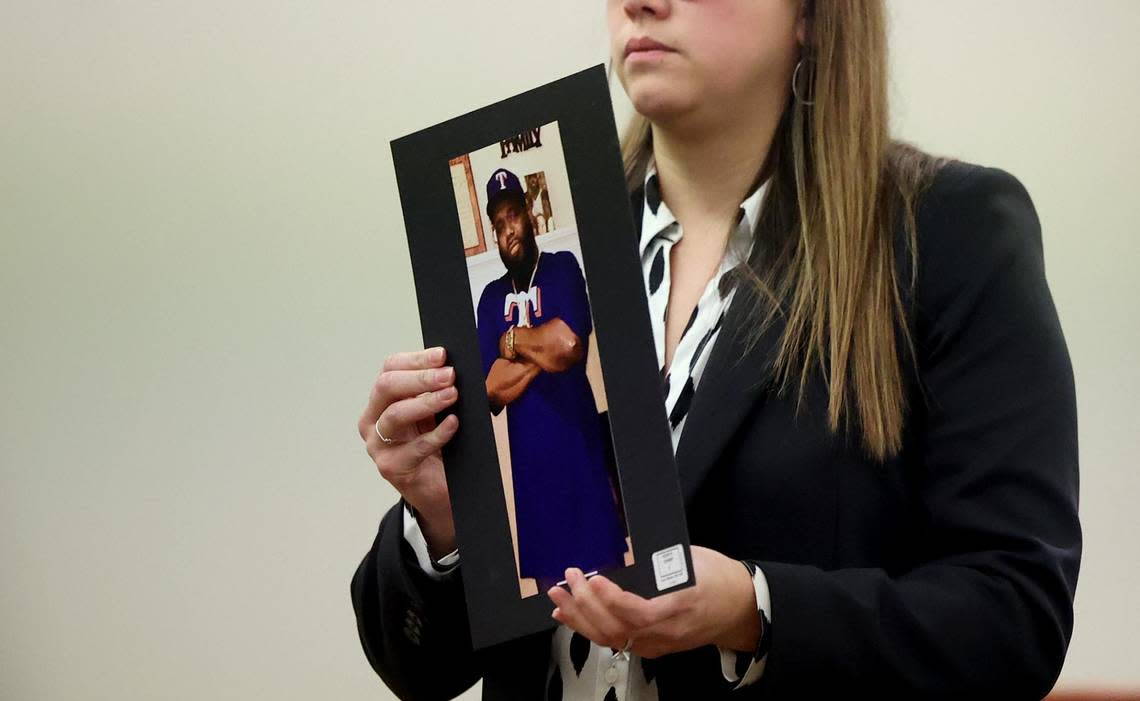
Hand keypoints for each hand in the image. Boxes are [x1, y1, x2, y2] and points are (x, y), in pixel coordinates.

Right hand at [358, 346, 459, 557]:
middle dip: (420, 377)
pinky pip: (414, 447)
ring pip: (395, 414)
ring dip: (426, 402)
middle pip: (387, 387)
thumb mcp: (437, 413)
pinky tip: (453, 425)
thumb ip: (439, 391)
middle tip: (450, 375)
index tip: (443, 355)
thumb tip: (454, 368)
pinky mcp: (390, 467)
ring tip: (452, 395)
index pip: (390, 368)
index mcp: (382, 399)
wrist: (440, 492)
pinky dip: (437, 434)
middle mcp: (373, 419)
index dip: (416, 359)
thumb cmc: (438, 446)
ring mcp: (378, 445)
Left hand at [545, 546, 759, 658]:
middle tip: (569, 580)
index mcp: (680, 607)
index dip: (612, 600)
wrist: (741, 609)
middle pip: (617, 629)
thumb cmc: (720, 580)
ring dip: (580, 618)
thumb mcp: (692, 557)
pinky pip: (615, 641)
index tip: (594, 579)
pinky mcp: (652, 647)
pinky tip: (571, 615)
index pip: (638, 613)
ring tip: (559, 598)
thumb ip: (658, 554)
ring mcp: (658, 644)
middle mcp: (667, 632)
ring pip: (611, 639)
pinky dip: (589, 628)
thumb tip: (621, 542)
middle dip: (586, 605)